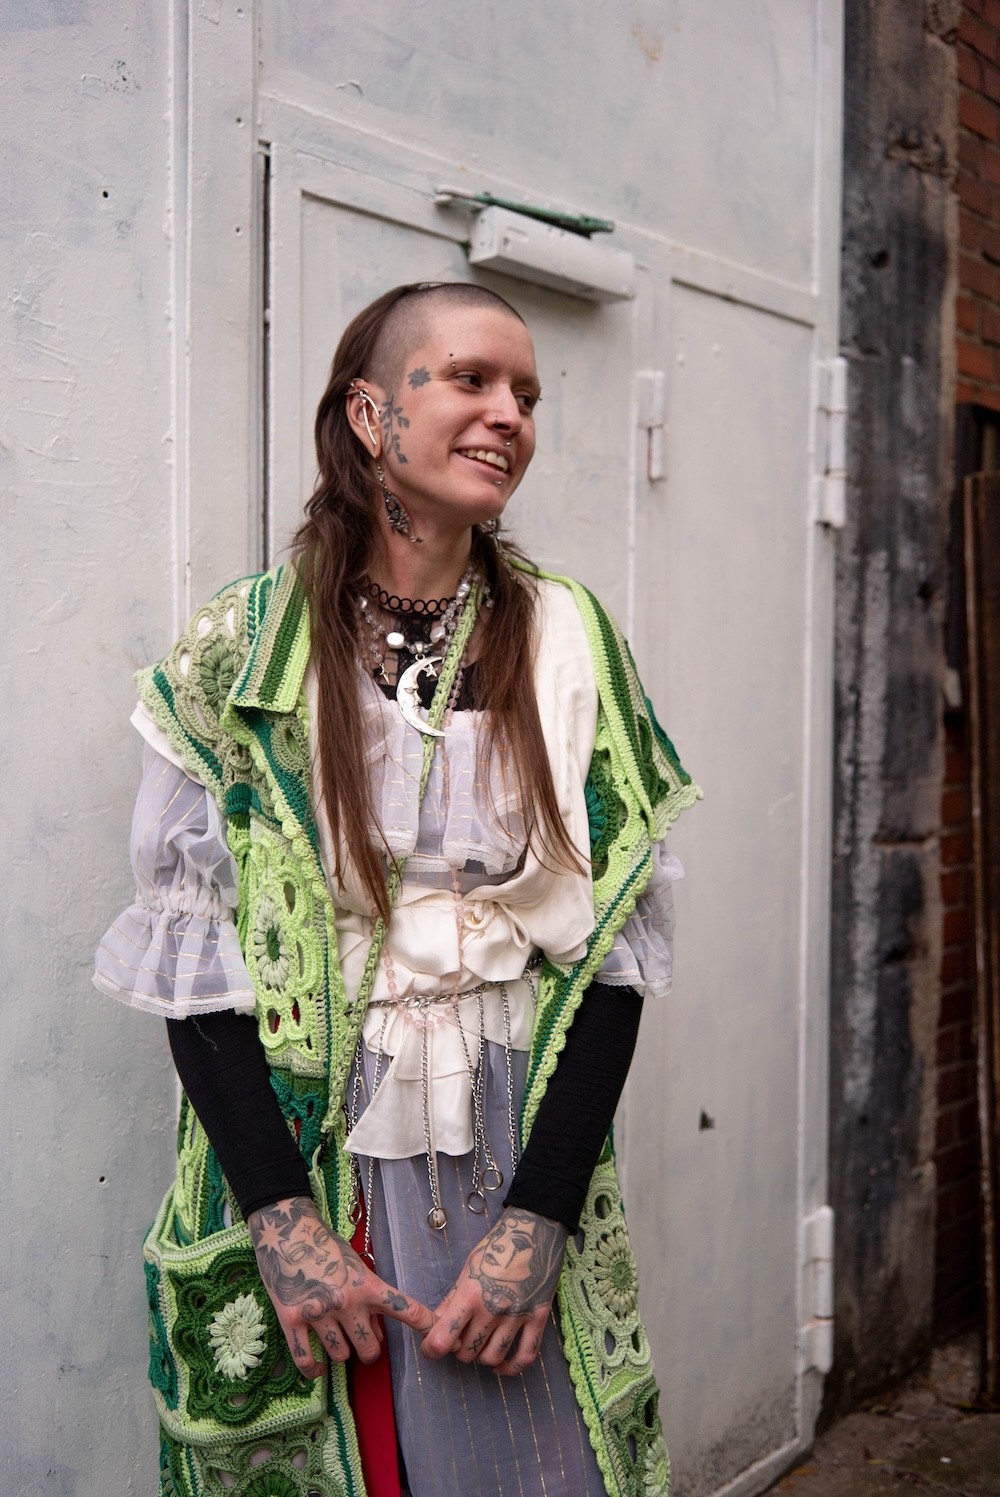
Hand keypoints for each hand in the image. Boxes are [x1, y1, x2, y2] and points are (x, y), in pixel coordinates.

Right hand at [247, 1196, 433, 1378]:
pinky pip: (305, 1359)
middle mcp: (346, 1302)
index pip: (403, 1308)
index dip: (424, 1323)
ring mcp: (318, 1313)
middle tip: (363, 1343)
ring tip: (335, 1340)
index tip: (439, 1334)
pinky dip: (313, 1369)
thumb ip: (369, 1299)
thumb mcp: (355, 1266)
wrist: (287, 1230)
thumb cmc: (325, 1246)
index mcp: (366, 1285)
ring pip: (340, 1356)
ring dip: (340, 1353)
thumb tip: (379, 1334)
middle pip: (369, 1349)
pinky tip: (317, 1367)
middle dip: (369, 1351)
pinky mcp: (292, 1320)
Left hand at [421, 1207, 566, 1375]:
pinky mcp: (538, 1318)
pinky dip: (511, 1367)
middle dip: (459, 1348)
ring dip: (482, 1356)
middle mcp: (493, 1309)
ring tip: (481, 1342)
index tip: (431, 1348)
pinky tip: (502, 1365)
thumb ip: (452, 1299)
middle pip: (466, 1352)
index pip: (442, 1339)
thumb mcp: (468, 1268)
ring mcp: (518, 1316)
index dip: (432, 1349)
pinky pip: (525, 1356)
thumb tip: (435, 1325)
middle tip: (462, 1335)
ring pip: (492, 1358)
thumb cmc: (496, 1246)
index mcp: (471, 1294)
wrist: (534, 1230)